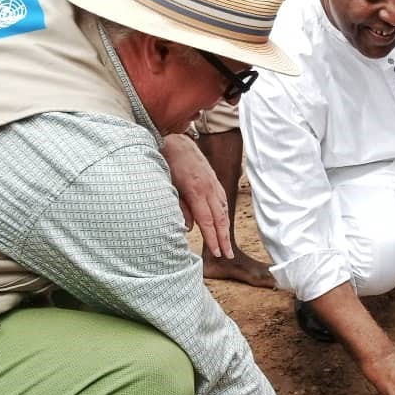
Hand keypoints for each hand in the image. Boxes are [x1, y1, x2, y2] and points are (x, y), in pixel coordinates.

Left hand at [160, 133, 231, 258]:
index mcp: (196, 190)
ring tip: (227, 243)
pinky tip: (224, 220)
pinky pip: (222, 198)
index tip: (217, 253)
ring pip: (223, 208)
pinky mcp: (213, 178)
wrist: (174, 139)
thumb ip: (180, 207)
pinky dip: (224, 212)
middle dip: (224, 238)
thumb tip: (189, 227)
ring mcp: (212, 182)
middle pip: (219, 218)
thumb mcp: (168, 186)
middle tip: (227, 255)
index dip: (213, 238)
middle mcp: (208, 187)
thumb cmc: (166, 163)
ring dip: (226, 227)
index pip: (207, 220)